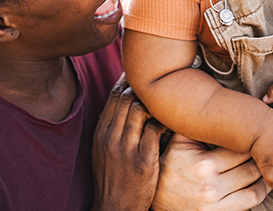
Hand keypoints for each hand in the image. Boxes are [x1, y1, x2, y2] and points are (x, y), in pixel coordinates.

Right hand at [92, 76, 164, 210]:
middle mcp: (109, 137)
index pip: (113, 96)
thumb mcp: (102, 151)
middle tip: (159, 84)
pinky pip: (155, 129)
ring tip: (167, 103)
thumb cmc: (113, 179)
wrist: (114, 209)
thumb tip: (123, 104)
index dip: (129, 82)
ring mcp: (125, 148)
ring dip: (155, 103)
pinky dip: (165, 122)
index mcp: (100, 133)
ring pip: (139, 109)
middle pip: (126, 98)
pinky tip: (172, 123)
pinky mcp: (143, 161)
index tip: (141, 76)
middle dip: (143, 87)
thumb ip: (111, 128)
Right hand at [152, 133, 268, 210]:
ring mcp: (216, 203)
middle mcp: (211, 184)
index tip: (257, 137)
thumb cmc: (169, 168)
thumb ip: (194, 126)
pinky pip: (249, 203)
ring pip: (254, 187)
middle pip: (250, 167)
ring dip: (264, 176)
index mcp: (203, 163)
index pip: (238, 148)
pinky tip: (259, 184)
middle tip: (266, 150)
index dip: (251, 142)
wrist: (157, 200)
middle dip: (261, 158)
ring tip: (265, 166)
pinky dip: (258, 192)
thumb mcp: (178, 144)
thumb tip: (206, 100)